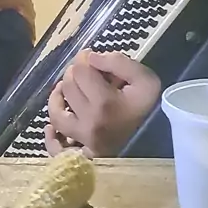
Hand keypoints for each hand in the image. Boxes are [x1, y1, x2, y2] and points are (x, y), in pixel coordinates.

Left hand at [45, 51, 160, 157]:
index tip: (93, 58)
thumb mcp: (145, 78)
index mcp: (105, 102)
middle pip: (68, 86)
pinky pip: (57, 148)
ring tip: (66, 88)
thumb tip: (92, 58)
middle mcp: (89, 120)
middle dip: (74, 73)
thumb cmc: (146, 105)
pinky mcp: (81, 150)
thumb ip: (120, 62)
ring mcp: (83, 137)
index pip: (81, 71)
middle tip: (86, 72)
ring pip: (56, 112)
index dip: (84, 58)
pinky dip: (50, 137)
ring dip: (58, 96)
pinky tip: (52, 127)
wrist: (156, 136)